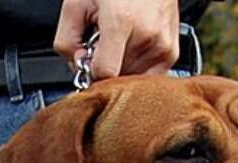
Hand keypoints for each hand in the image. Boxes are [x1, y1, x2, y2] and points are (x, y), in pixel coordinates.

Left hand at [54, 0, 179, 79]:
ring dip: (121, 67)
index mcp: (121, 21)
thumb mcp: (77, 1)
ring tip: (120, 39)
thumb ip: (67, 40)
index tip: (88, 60)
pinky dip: (136, 67)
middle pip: (118, 78)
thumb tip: (77, 65)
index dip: (90, 72)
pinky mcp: (170, 52)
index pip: (104, 73)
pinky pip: (147, 76)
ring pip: (131, 79)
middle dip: (106, 67)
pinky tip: (131, 46)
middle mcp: (147, 35)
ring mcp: (162, 45)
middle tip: (104, 43)